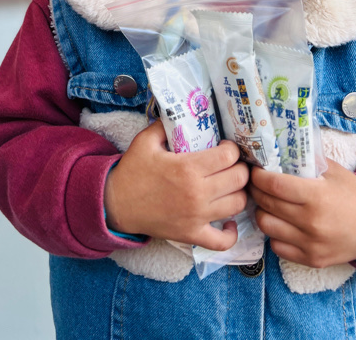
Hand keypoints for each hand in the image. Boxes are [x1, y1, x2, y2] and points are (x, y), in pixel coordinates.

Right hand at [103, 120, 248, 249]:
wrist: (116, 204)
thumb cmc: (132, 171)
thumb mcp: (146, 140)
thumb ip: (166, 125)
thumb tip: (181, 114)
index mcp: (188, 168)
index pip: (229, 157)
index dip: (232, 149)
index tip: (225, 147)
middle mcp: (197, 193)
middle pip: (239, 179)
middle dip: (239, 168)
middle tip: (230, 165)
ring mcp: (197, 217)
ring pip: (237, 205)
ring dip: (238, 193)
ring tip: (228, 186)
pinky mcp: (192, 235)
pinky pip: (222, 241)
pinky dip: (230, 234)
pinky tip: (228, 222)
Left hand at [248, 158, 355, 267]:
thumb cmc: (353, 195)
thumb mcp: (333, 171)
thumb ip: (306, 161)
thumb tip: (277, 150)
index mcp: (317, 196)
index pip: (274, 185)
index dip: (258, 176)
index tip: (255, 169)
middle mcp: (311, 223)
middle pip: (266, 204)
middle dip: (256, 190)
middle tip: (255, 183)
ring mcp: (311, 244)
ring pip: (266, 226)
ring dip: (262, 212)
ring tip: (267, 203)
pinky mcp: (312, 260)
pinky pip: (277, 247)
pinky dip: (275, 234)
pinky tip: (281, 223)